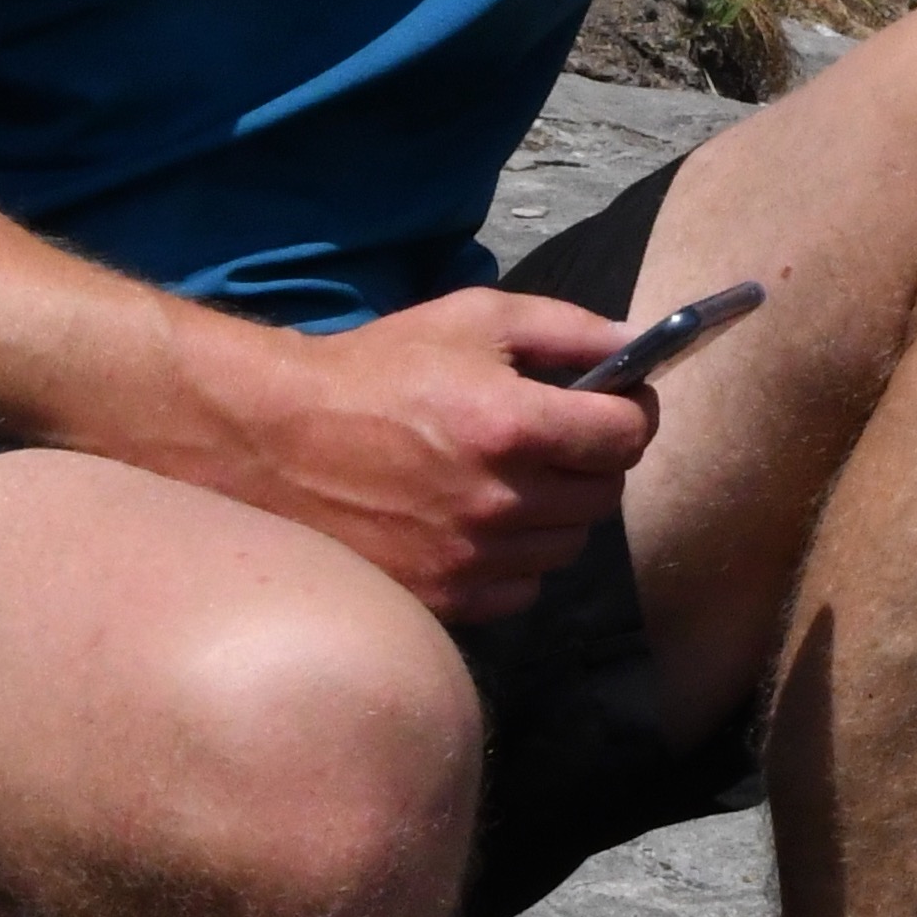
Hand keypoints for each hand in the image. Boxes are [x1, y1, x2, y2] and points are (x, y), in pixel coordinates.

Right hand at [248, 288, 659, 624]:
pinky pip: (523, 588)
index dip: (635, 412)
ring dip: (559, 512)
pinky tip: (482, 524)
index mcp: (514, 424)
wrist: (278, 440)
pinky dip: (517, 560)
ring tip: (515, 480)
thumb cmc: (378, 369)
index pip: (627, 435)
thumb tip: (638, 343)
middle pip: (605, 494)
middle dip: (596, 460)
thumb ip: (569, 329)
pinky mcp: (445, 597)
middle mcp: (501, 500)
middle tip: (562, 438)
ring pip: (569, 545)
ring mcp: (472, 557)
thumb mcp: (474, 319)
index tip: (620, 403)